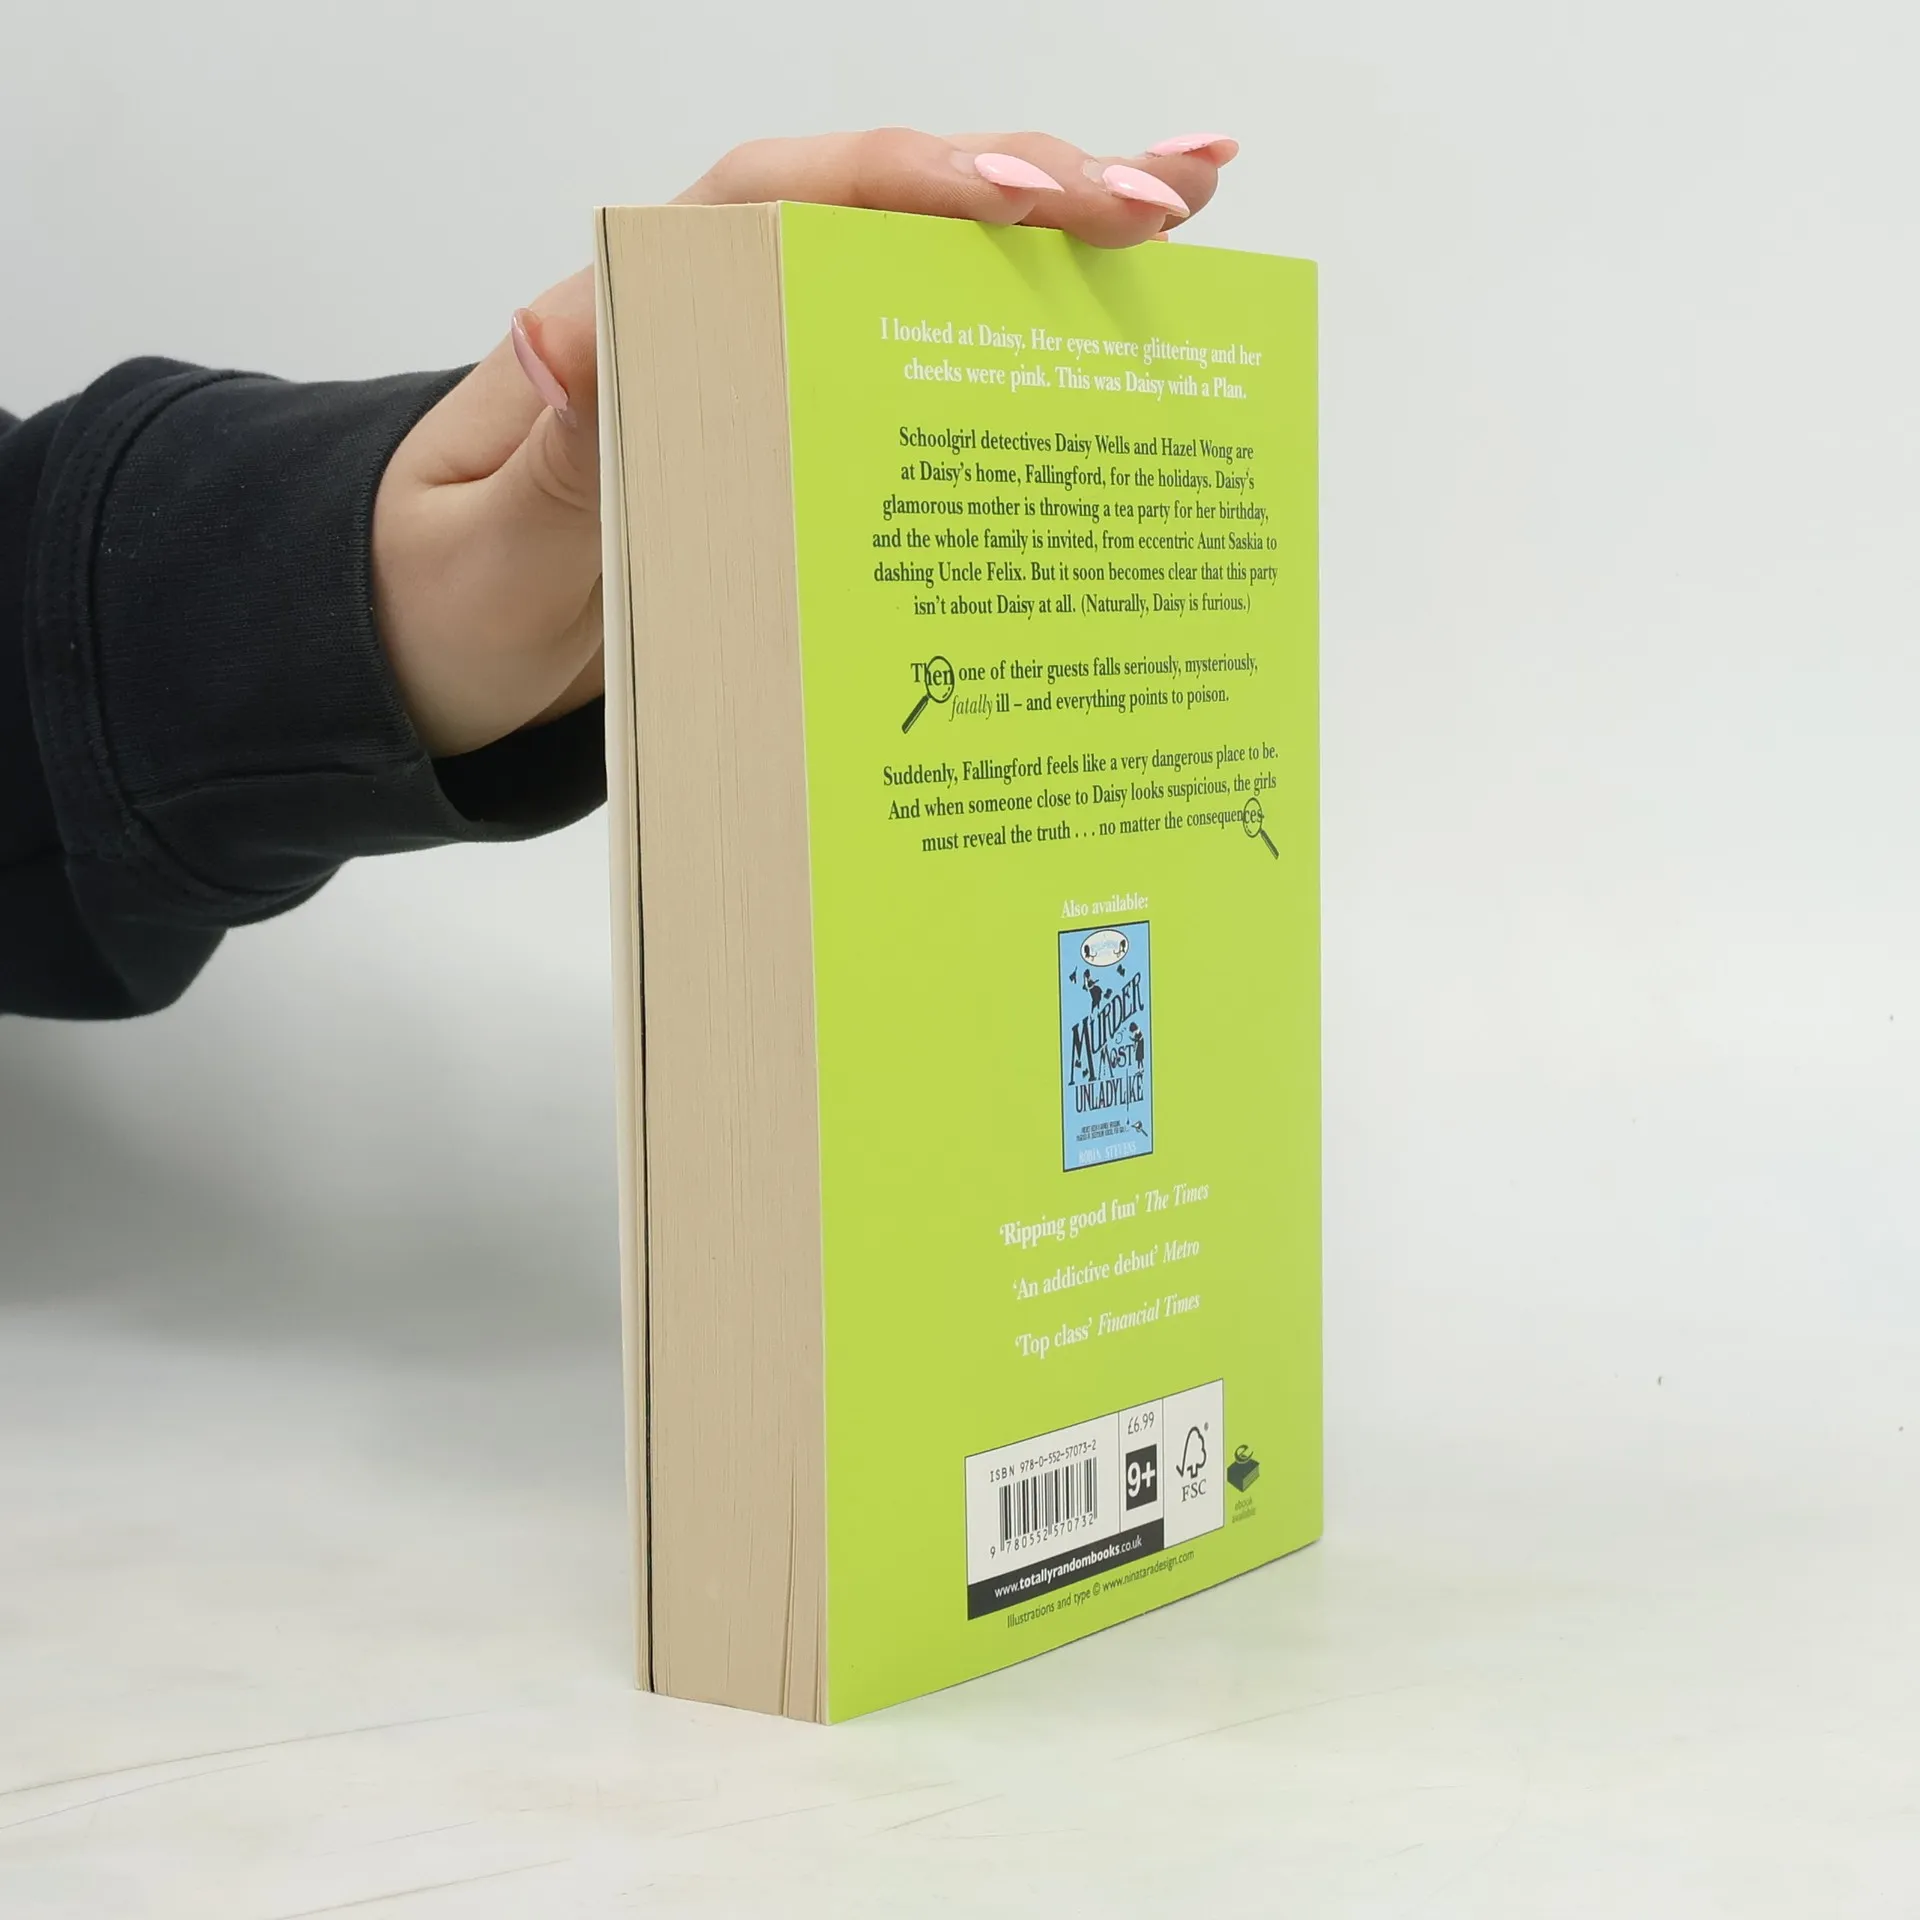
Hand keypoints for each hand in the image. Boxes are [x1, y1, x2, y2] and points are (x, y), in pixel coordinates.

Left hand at [371, 129, 1238, 758]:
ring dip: (1057, 243)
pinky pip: (915, 364)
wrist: (434, 643)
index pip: (789, 201)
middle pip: (888, 212)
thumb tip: (575, 332)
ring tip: (1189, 216)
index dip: (917, 187)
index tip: (1029, 198)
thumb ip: (549, 449)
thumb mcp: (488, 538)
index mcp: (636, 304)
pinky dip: (1016, 344)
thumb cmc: (447, 587)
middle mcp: (715, 309)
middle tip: (1172, 198)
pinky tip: (1112, 335)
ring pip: (922, 274)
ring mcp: (767, 364)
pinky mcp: (798, 428)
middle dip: (1038, 190)